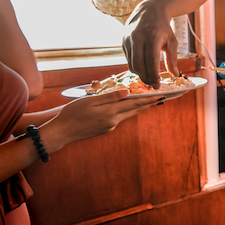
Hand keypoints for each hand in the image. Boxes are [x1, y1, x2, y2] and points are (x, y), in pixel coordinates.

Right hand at [39, 89, 161, 151]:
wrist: (62, 132)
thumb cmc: (73, 114)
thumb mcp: (90, 101)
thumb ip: (110, 97)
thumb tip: (127, 92)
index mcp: (111, 112)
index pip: (135, 104)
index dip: (149, 99)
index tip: (162, 95)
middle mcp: (113, 121)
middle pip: (135, 110)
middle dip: (149, 104)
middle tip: (163, 98)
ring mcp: (110, 126)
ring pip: (128, 114)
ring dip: (140, 108)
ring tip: (150, 101)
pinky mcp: (105, 129)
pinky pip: (120, 118)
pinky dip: (128, 111)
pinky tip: (130, 107)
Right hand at [122, 0, 176, 87]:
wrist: (149, 11)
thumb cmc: (163, 28)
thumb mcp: (172, 41)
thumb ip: (172, 58)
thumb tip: (175, 74)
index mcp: (152, 37)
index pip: (151, 61)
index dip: (153, 76)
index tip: (157, 86)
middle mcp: (138, 37)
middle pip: (139, 65)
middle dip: (146, 78)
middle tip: (153, 84)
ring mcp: (128, 39)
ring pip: (132, 64)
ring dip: (140, 74)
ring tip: (149, 77)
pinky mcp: (123, 41)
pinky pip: (128, 59)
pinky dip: (135, 66)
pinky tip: (143, 67)